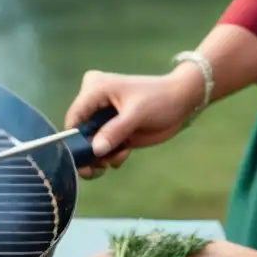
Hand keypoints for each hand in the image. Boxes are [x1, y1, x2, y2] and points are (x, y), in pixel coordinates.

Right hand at [64, 66, 205, 178]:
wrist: (183, 101)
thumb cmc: (159, 99)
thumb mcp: (136, 114)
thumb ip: (114, 132)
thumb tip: (95, 151)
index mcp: (93, 90)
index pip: (74, 118)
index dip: (75, 140)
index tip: (85, 159)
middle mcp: (93, 102)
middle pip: (79, 134)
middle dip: (90, 152)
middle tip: (101, 166)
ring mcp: (102, 117)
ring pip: (90, 144)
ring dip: (102, 156)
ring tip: (119, 157)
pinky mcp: (112, 129)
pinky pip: (102, 147)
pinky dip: (111, 155)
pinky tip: (125, 152)